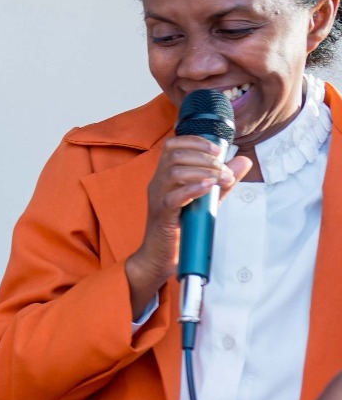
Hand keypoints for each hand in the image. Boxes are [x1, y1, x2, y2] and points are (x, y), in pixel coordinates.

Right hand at [127, 135, 252, 318]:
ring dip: (203, 172)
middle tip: (225, 172)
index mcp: (164, 176)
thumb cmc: (180, 229)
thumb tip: (243, 161)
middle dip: (205, 158)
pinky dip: (193, 189)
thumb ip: (222, 180)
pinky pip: (173, 197)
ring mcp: (157, 198)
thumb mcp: (206, 200)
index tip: (218, 151)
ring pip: (174, 172)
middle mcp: (157, 183)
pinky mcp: (162, 215)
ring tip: (221, 180)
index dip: (195, 142)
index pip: (172, 146)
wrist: (160, 257)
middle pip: (175, 155)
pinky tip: (208, 187)